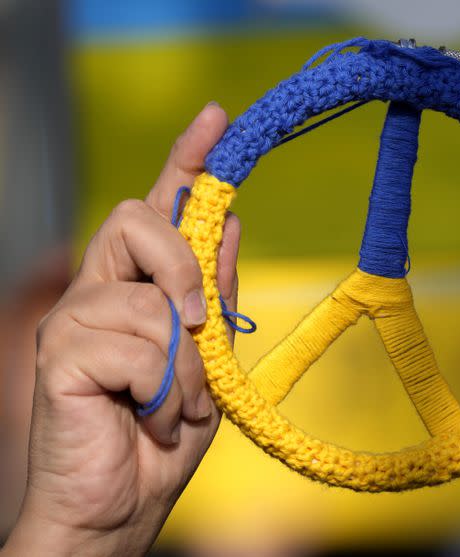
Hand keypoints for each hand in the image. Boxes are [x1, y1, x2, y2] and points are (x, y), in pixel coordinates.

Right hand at [2, 103, 238, 556]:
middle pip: (138, 218)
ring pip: (151, 298)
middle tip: (197, 326)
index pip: (158, 206)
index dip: (186, 160)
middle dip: (183, 267)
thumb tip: (232, 223)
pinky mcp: (60, 354)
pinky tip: (149, 418)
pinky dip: (164, 391)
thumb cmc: (163, 435)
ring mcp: (74, 319)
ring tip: (176, 406)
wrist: (120, 507)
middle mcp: (99, 290)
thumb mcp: (209, 361)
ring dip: (185, 365)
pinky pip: (137, 345)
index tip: (216, 117)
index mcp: (139, 288)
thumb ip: (216, 294)